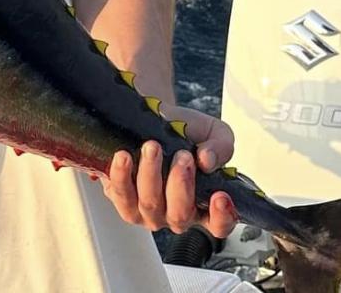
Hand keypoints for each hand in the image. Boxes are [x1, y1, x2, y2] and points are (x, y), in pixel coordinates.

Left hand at [102, 105, 236, 236]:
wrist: (152, 116)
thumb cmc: (184, 132)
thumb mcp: (212, 132)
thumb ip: (220, 146)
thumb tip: (207, 160)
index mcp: (203, 204)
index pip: (218, 224)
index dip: (221, 216)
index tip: (220, 196)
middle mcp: (176, 212)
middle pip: (179, 215)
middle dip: (180, 184)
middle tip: (182, 156)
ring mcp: (148, 209)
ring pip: (149, 205)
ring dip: (151, 176)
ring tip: (152, 148)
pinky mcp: (122, 197)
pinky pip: (119, 194)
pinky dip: (121, 176)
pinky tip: (124, 157)